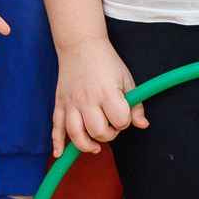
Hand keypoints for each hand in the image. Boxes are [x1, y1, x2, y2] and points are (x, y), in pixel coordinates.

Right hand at [51, 40, 144, 154]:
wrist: (81, 45)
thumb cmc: (107, 62)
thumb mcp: (127, 80)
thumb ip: (136, 105)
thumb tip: (143, 125)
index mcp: (107, 92)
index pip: (120, 121)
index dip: (124, 121)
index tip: (123, 113)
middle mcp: (87, 100)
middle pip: (98, 131)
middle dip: (108, 134)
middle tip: (111, 124)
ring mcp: (71, 102)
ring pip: (76, 134)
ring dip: (86, 144)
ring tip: (95, 146)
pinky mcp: (60, 103)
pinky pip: (56, 126)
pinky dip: (56, 142)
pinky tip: (59, 153)